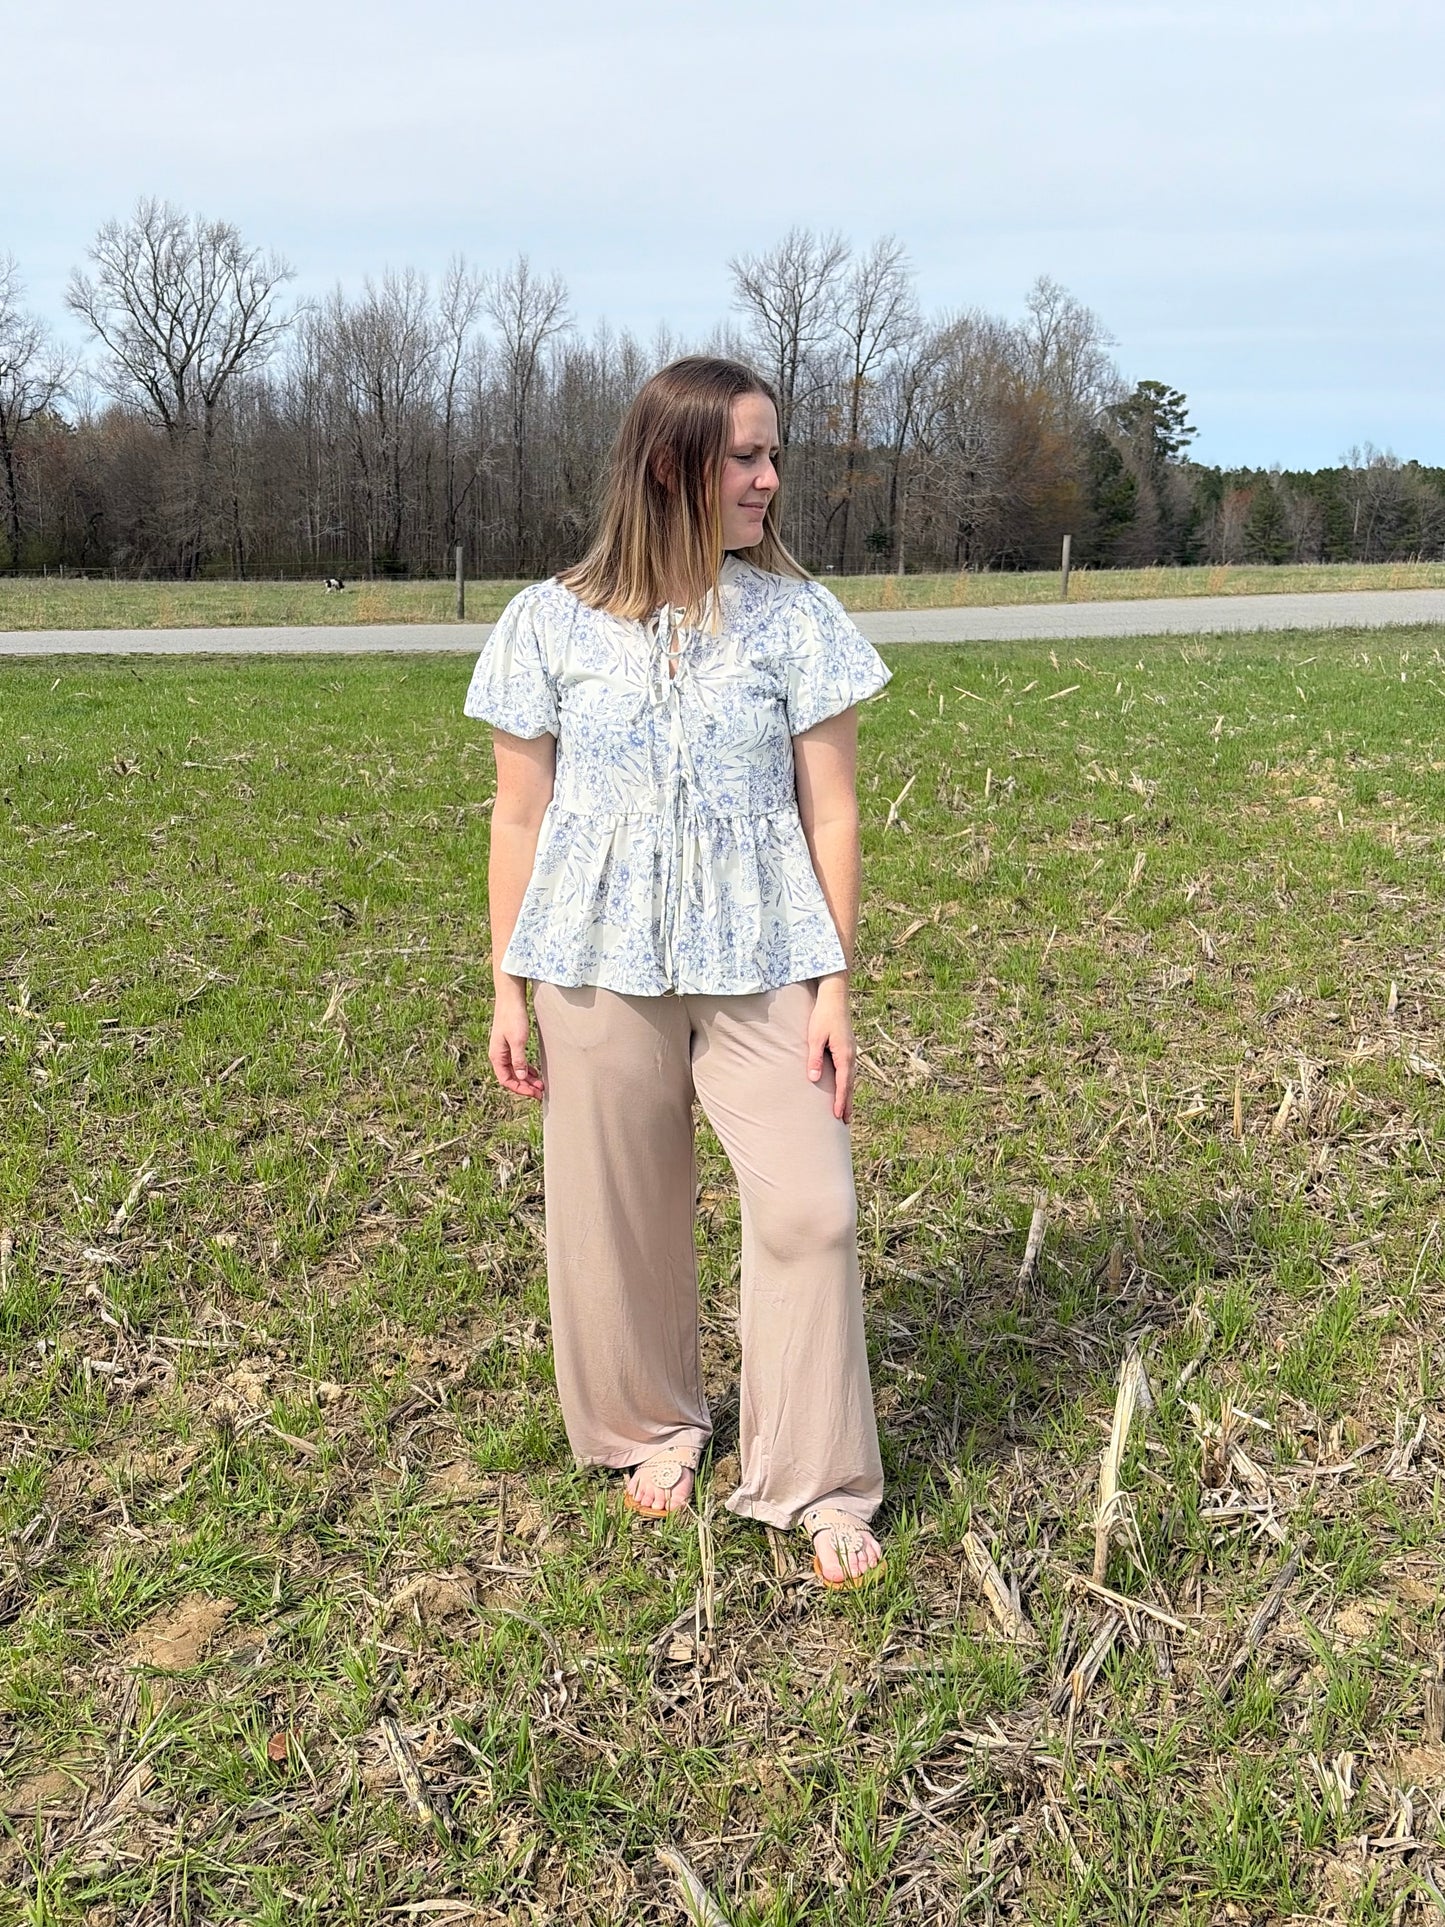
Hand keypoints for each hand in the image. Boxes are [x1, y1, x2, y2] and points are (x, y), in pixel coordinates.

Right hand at [489, 981, 543, 1099]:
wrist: (510, 998)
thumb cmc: (512, 1017)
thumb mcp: (518, 1040)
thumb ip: (519, 1060)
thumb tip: (521, 1077)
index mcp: (497, 1056)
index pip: (506, 1081)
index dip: (520, 1089)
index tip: (534, 1093)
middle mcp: (499, 1055)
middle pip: (511, 1078)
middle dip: (525, 1086)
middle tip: (541, 1093)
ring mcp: (504, 1050)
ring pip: (515, 1071)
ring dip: (527, 1079)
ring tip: (541, 1085)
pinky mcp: (510, 1044)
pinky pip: (517, 1062)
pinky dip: (526, 1069)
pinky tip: (535, 1072)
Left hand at [806, 974, 855, 1122]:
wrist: (835, 997)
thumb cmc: (823, 1016)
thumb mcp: (815, 1037)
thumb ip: (815, 1058)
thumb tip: (814, 1079)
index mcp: (844, 1055)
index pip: (843, 1084)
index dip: (840, 1101)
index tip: (838, 1116)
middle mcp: (851, 1056)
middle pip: (850, 1085)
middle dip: (847, 1104)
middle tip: (846, 1122)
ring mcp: (851, 1052)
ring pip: (850, 1079)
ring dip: (848, 1095)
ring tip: (846, 1111)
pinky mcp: (847, 1048)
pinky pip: (849, 1071)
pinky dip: (847, 1084)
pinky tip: (844, 1088)